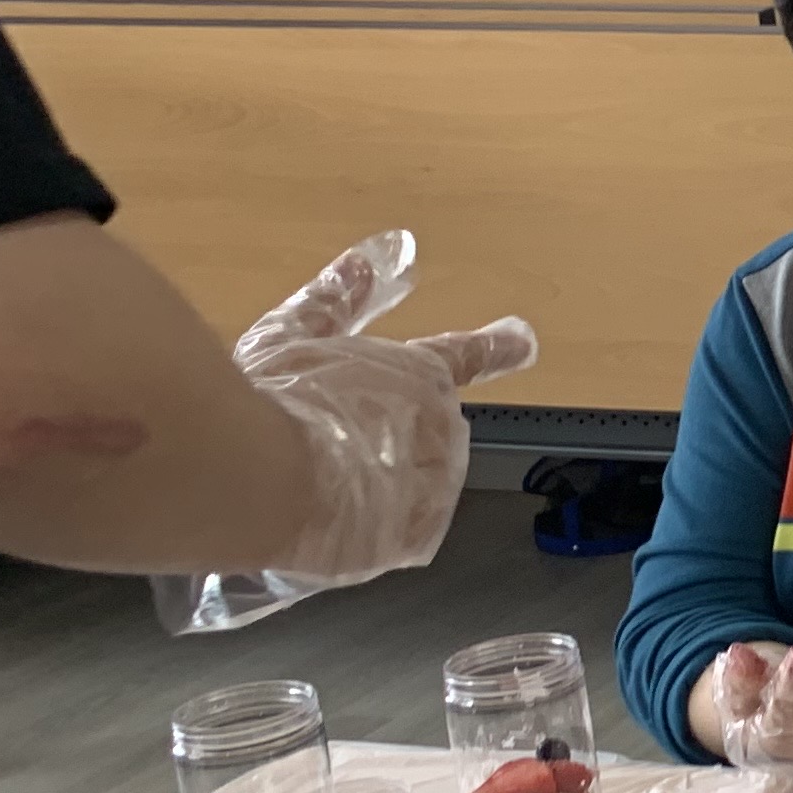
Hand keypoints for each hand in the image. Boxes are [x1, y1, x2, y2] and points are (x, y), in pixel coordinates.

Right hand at [232, 231, 536, 587]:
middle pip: (421, 435)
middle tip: (323, 448)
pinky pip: (393, 534)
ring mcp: (436, 484)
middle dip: (378, 443)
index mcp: (419, 374)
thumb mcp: (292, 339)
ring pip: (406, 487)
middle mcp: (442, 426)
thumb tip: (374, 256)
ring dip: (367, 487)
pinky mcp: (419, 537)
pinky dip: (362, 531)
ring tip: (314, 485)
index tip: (522, 341)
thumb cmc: (279, 402)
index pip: (462, 357)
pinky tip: (326, 521)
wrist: (269, 479)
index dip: (491, 349)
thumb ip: (334, 302)